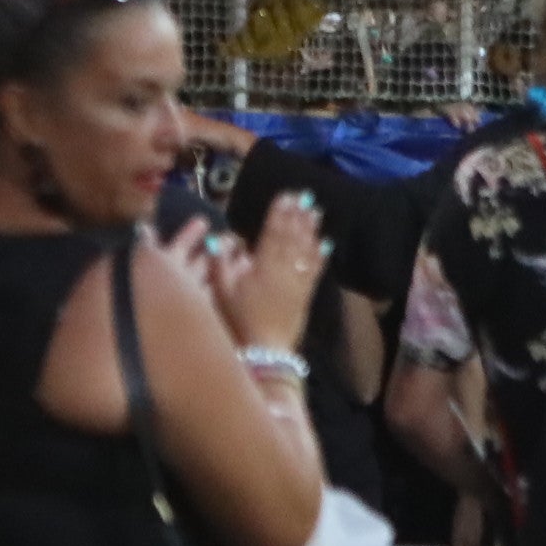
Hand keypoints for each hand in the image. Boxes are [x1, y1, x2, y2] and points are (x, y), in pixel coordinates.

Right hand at [177, 191, 324, 356]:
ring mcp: (297, 282)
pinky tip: (325, 243)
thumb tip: (219, 238)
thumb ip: (220, 262)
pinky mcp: (305, 295)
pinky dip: (320, 255)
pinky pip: (314, 270)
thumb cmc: (240, 320)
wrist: (266, 350)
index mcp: (263, 266)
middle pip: (292, 236)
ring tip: (315, 211)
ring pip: (306, 249)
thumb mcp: (221, 291)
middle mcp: (284, 269)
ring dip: (311, 229)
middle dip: (297, 214)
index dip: (279, 213)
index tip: (285, 195)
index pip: (273, 232)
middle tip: (303, 195)